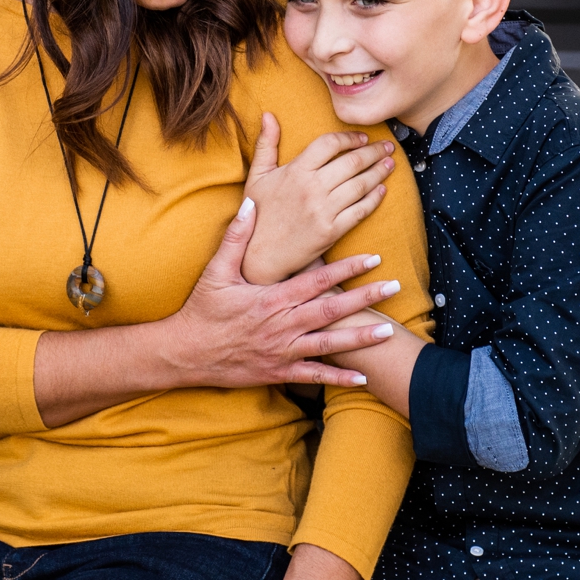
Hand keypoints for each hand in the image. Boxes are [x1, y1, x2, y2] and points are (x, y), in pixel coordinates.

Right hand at [167, 198, 401, 389]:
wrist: (185, 353)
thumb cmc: (202, 311)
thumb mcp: (216, 271)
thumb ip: (236, 238)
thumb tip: (250, 203)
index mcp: (272, 298)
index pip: (317, 279)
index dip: (347, 268)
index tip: (372, 258)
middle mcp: (282, 324)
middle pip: (331, 309)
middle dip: (365, 298)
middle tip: (394, 288)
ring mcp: (282, 350)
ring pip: (328, 343)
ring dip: (359, 338)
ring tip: (387, 332)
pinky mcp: (278, 371)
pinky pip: (313, 375)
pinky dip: (337, 376)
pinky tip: (361, 377)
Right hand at [242, 114, 395, 284]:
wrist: (259, 255)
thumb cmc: (257, 213)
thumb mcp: (257, 176)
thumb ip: (266, 144)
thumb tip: (268, 114)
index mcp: (295, 171)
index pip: (329, 144)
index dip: (350, 137)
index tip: (363, 137)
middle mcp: (311, 188)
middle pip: (352, 162)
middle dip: (374, 152)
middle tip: (387, 147)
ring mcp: (323, 210)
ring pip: (361, 185)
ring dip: (379, 172)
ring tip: (390, 164)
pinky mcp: (331, 231)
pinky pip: (360, 210)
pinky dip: (375, 198)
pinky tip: (382, 190)